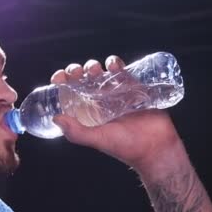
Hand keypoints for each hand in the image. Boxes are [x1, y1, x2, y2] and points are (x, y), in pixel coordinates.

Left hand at [51, 56, 183, 170]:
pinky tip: (112, 64)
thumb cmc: (126, 147)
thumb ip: (77, 132)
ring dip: (94, 66)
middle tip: (77, 72)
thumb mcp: (97, 139)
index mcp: (88, 113)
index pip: (70, 94)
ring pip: (101, 73)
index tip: (58, 77)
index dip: (63, 83)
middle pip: (83, 80)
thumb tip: (56, 118)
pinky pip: (122, 71)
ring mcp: (117, 94)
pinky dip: (116, 64)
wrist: (156, 147)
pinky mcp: (134, 88)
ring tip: (95, 69)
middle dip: (77, 72)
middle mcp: (100, 102)